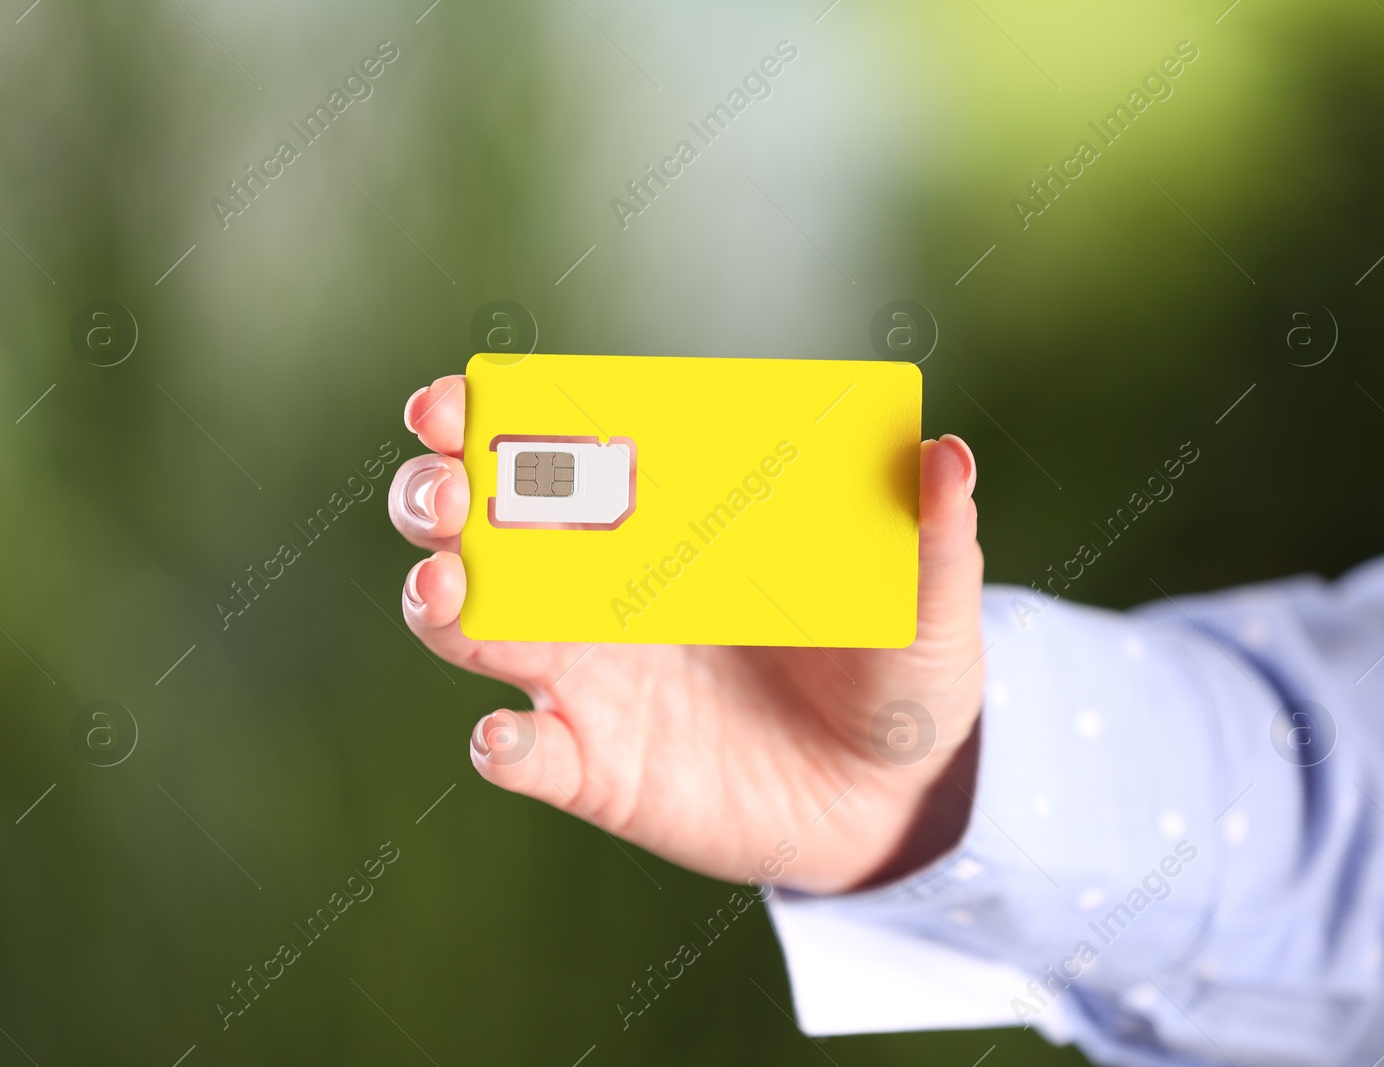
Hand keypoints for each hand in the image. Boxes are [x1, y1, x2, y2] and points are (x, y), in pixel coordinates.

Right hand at [388, 375, 985, 892]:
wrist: (891, 795)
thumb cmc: (895, 670)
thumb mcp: (925, 599)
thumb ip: (932, 533)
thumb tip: (945, 453)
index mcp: (663, 522)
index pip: (559, 452)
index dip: (489, 421)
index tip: (454, 402)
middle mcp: (603, 590)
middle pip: (480, 530)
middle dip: (437, 498)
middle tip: (447, 489)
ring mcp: (590, 680)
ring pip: (474, 630)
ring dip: (439, 606)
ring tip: (445, 590)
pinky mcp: (594, 767)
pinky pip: (524, 755)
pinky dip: (503, 747)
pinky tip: (509, 736)